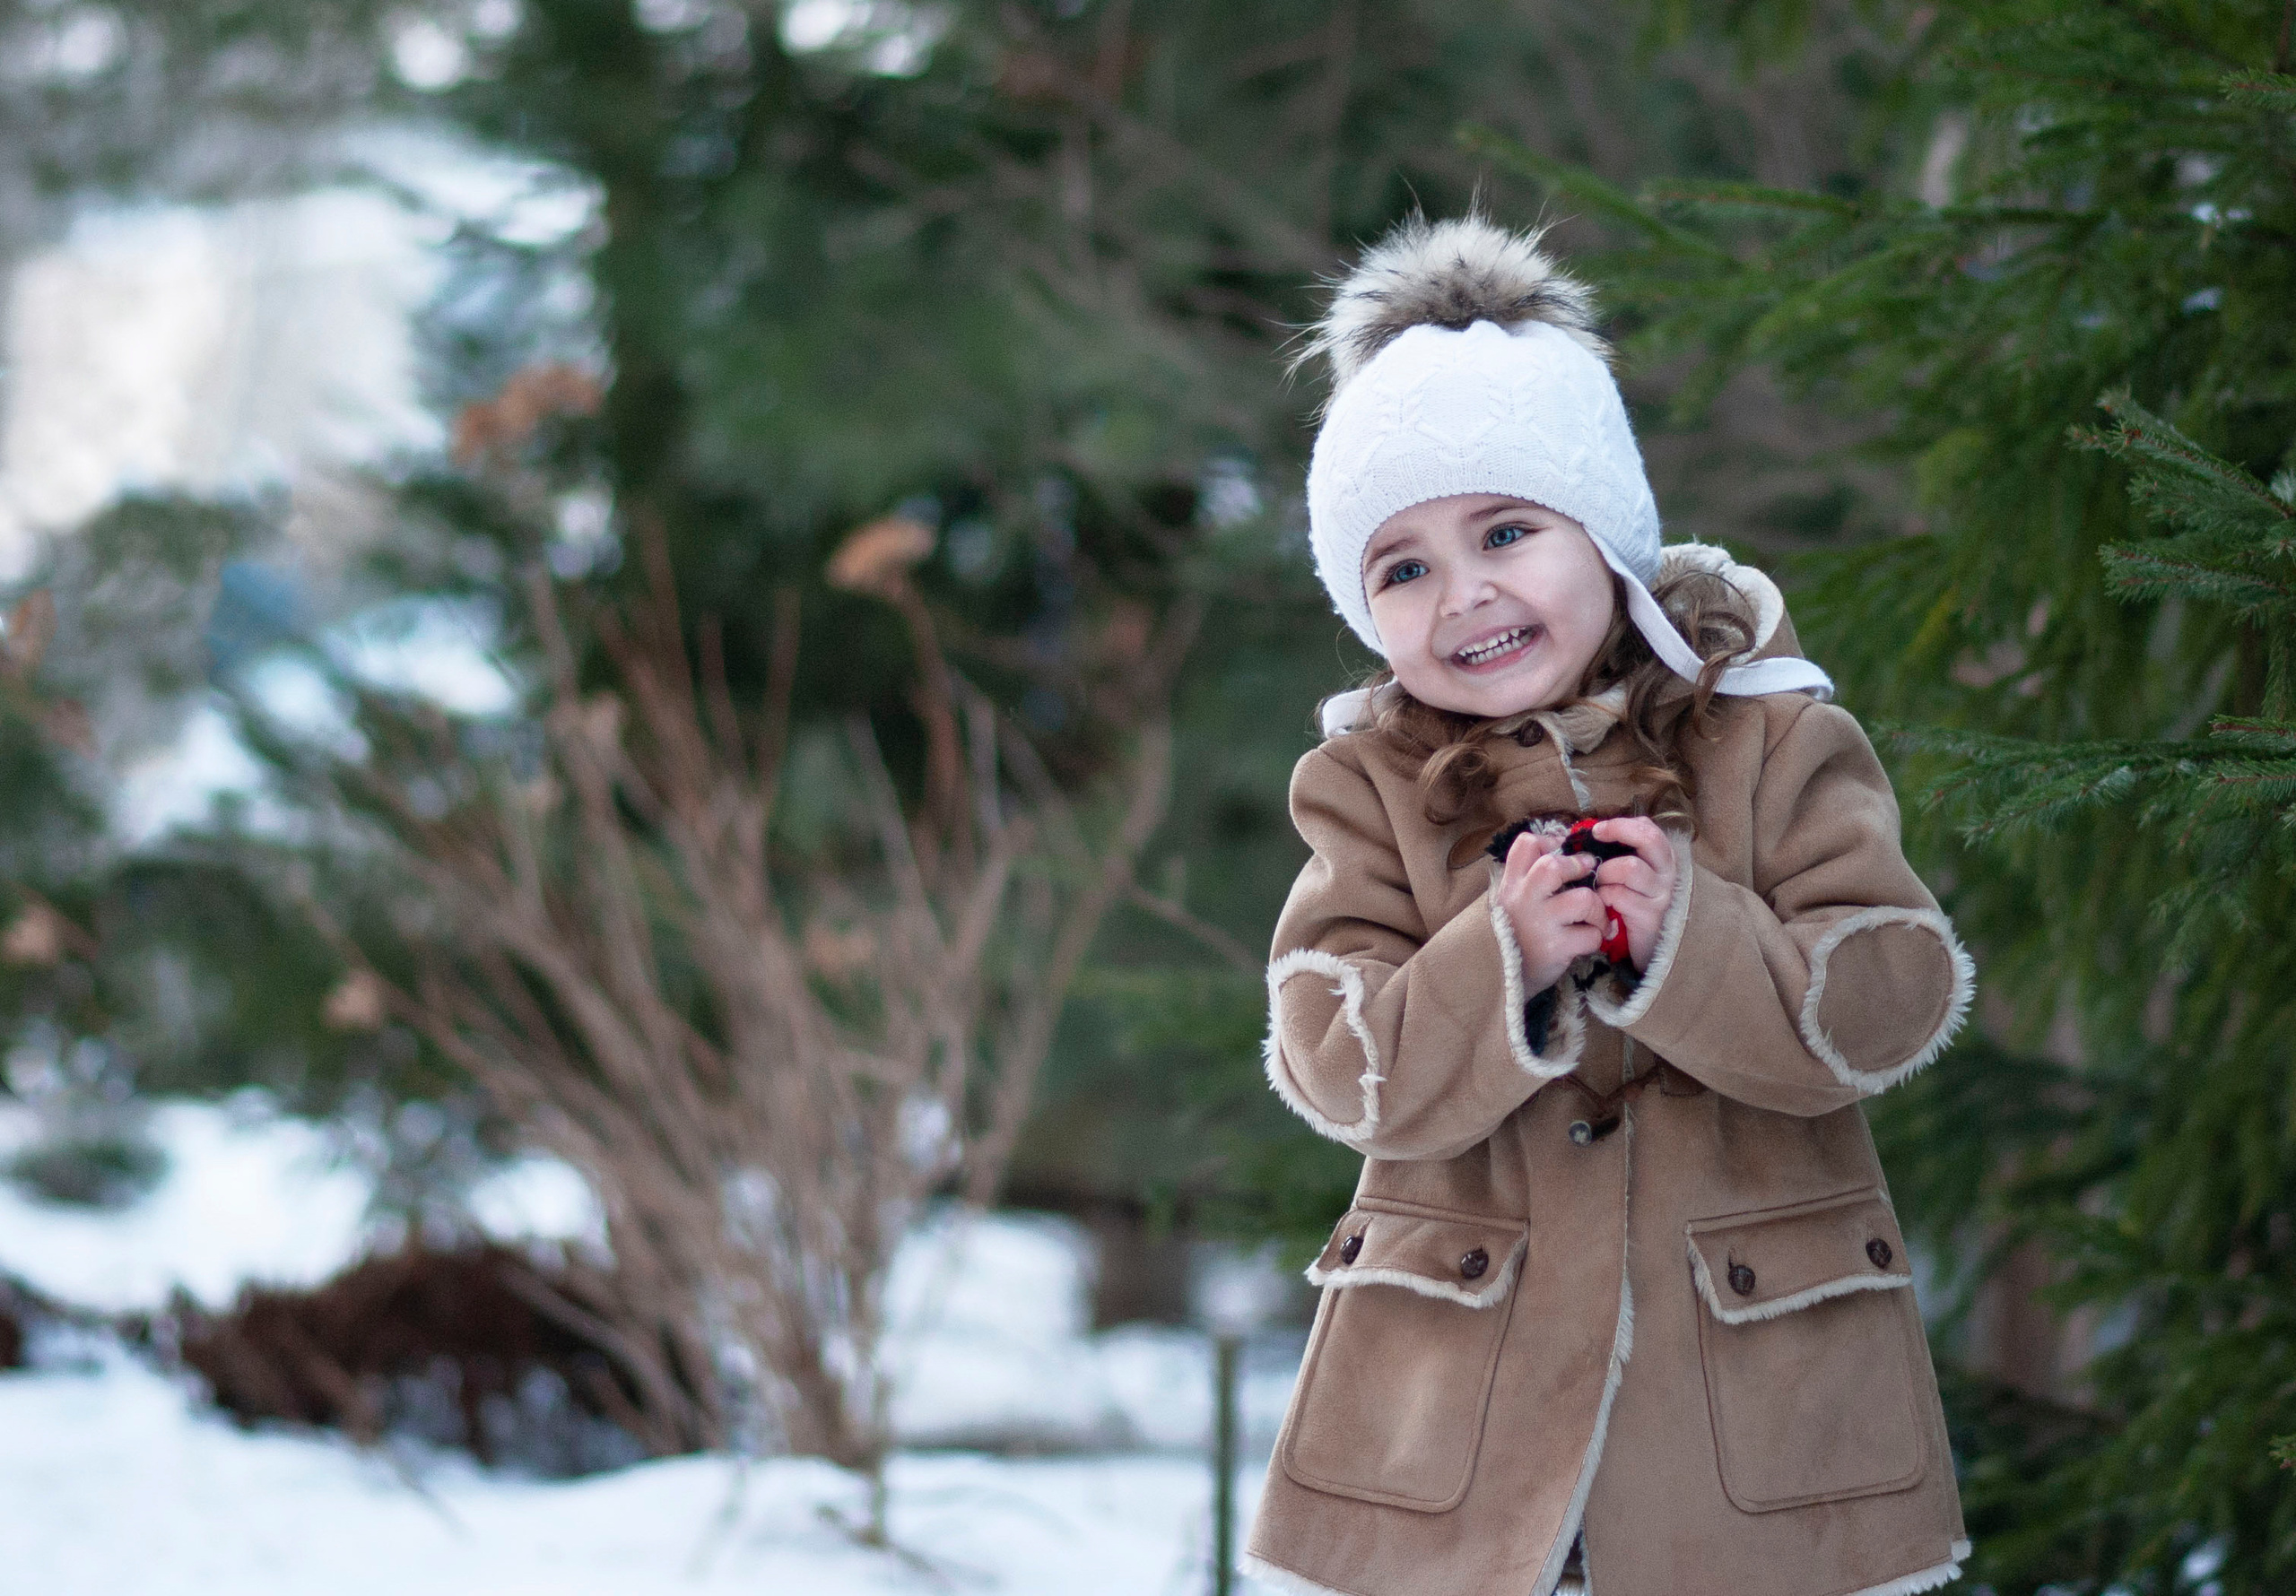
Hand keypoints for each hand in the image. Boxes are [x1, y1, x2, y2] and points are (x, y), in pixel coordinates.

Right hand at [1495, 830, 1606, 990]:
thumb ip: (1528, 877)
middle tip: (1587, 875)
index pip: (1526, 845)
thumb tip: (1560, 847)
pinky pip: (1591, 934)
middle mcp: (1523, 899)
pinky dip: (1596, 937)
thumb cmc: (1515, 933)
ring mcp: (1540, 923)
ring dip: (1598, 909)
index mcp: (1512, 884)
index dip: (1550, 842)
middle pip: (1553, 866)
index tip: (1562, 853)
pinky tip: (1588, 941)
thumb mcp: (1511, 900)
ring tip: (1595, 918)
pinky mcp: (1555, 948)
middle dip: (1578, 867)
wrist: (1502, 977)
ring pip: (1584, 899)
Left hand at [1585, 816, 1677, 972]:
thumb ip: (1622, 852)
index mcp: (1663, 859)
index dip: (1622, 825)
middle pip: (1649, 840)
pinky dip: (1604, 896)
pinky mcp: (1650, 916)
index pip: (1650, 829)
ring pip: (1630, 867)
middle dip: (1619, 833)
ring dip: (1606, 872)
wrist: (1648, 946)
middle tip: (1597, 840)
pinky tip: (1602, 904)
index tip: (1599, 830)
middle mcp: (1667, 873)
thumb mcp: (1631, 875)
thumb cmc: (1632, 903)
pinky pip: (1619, 896)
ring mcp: (1661, 894)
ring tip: (1600, 883)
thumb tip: (1597, 831)